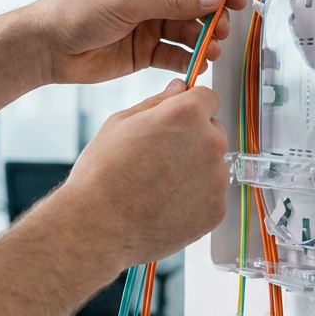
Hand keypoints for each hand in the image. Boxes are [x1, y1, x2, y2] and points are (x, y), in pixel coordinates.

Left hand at [22, 0, 244, 84]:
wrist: (46, 47)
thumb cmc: (77, 10)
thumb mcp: (127, 0)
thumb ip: (172, 1)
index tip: (234, 2)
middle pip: (195, 3)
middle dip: (212, 17)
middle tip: (221, 31)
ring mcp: (149, 22)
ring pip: (188, 30)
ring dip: (202, 40)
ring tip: (210, 51)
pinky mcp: (144, 50)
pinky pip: (174, 53)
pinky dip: (188, 60)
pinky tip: (196, 66)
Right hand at [56, 80, 229, 266]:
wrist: (98, 227)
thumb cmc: (102, 175)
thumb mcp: (120, 123)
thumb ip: (157, 102)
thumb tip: (178, 89)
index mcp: (186, 114)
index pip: (207, 97)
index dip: (189, 107)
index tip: (177, 122)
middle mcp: (209, 143)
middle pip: (213, 131)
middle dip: (193, 139)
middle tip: (159, 158)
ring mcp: (216, 179)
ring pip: (213, 166)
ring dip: (195, 170)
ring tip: (159, 185)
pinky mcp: (216, 210)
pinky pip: (211, 196)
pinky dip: (194, 199)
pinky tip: (165, 204)